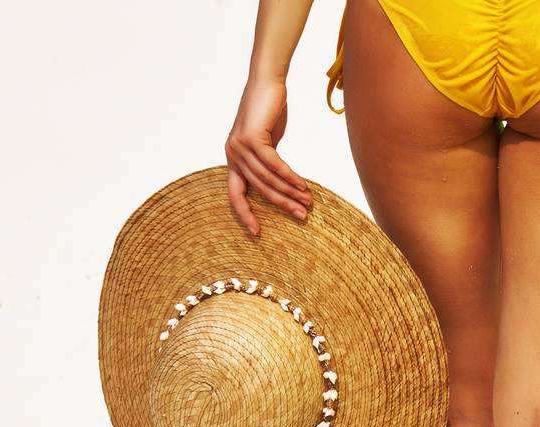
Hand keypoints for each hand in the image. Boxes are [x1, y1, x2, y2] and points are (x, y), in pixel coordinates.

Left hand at [225, 79, 311, 233]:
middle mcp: (232, 154)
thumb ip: (268, 162)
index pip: (235, 194)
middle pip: (259, 189)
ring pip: (267, 179)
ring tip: (307, 202)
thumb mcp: (266, 141)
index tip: (257, 232)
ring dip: (290, 192)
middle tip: (301, 216)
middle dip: (281, 204)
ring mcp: (239, 146)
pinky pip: (274, 165)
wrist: (267, 81)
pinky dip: (290, 177)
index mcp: (233, 158)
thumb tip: (279, 181)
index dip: (245, 214)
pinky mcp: (252, 138)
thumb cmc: (268, 108)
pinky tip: (302, 185)